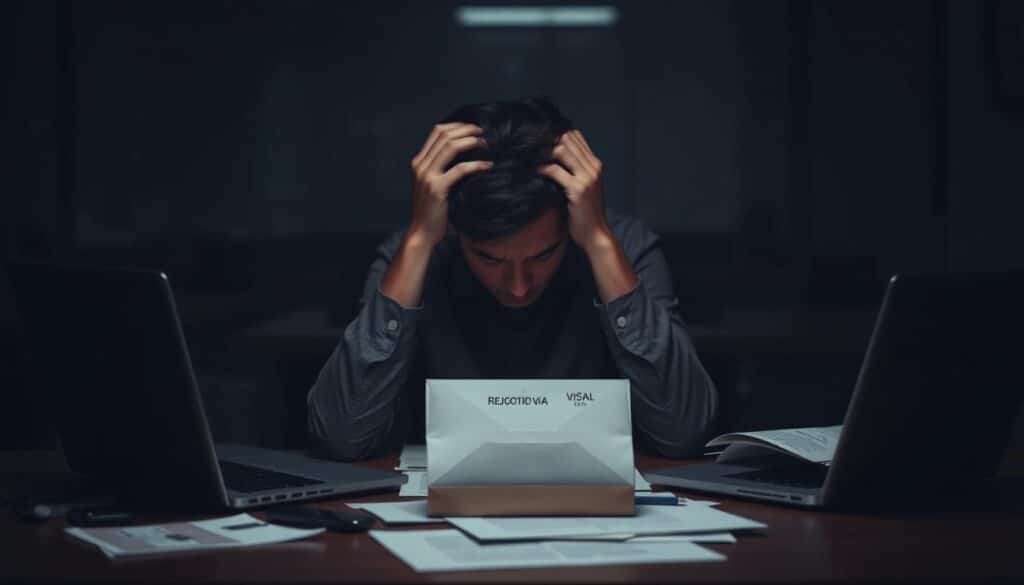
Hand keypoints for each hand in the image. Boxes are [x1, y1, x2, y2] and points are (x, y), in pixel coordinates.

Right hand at [408, 123, 491, 246]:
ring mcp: (427, 176)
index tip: (473, 128)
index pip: (437, 132)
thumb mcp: (434, 185)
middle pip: (444, 135)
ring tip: (485, 144)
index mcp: (419, 162)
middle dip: (466, 130)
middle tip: (483, 132)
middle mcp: (421, 165)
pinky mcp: (437, 188)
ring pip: (450, 147)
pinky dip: (476, 165)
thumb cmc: (433, 211)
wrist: (422, 233)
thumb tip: (467, 156)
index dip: (457, 125)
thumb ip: (443, 170)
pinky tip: (487, 166)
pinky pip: (459, 169)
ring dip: (471, 141)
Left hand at [538, 130, 610, 253]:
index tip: (539, 138)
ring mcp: (587, 177)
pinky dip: (541, 168)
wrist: (595, 234)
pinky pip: (555, 170)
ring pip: (562, 151)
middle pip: (568, 139)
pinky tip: (533, 171)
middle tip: (529, 144)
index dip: (557, 133)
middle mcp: (593, 167)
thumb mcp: (584, 187)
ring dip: (543, 151)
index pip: (576, 136)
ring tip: (529, 155)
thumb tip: (553, 157)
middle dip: (548, 139)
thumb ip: (575, 171)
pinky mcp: (577, 189)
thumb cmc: (586, 213)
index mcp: (595, 164)